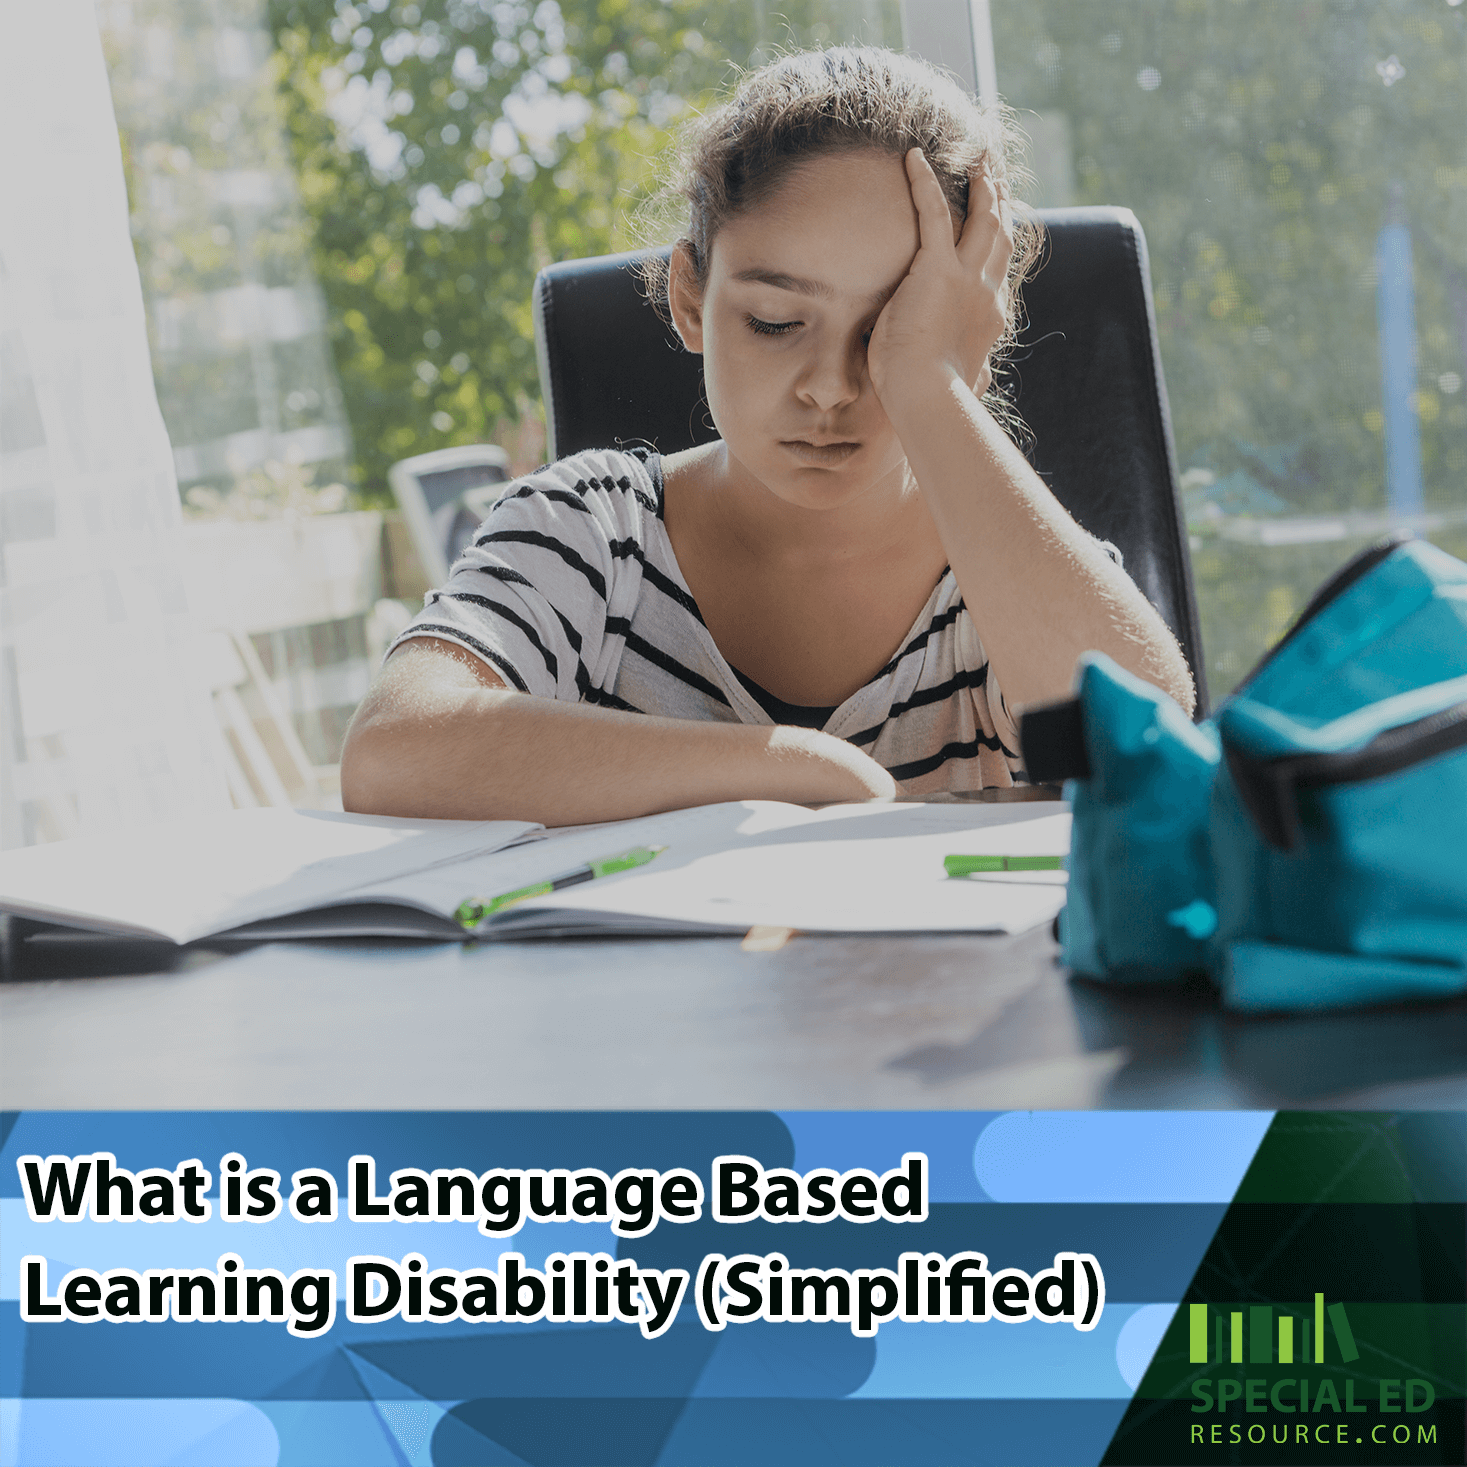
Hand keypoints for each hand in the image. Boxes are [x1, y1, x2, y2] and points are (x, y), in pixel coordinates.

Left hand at [866, 149, 1013, 410]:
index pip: (999, 267)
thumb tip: (985, 384)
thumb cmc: (936, 396)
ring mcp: (968, 277)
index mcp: (991, 315)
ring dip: (981, 185)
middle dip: (999, 201)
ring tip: (975, 158)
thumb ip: (977, 374)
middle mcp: (988, 290)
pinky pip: (934, 214)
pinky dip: (924, 183)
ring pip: (982, 217)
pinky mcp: (938, 269)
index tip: (1000, 219)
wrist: (928, 397)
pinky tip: (912, 158)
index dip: (1001, 239)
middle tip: (994, 173)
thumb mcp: (967, 380)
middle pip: (1000, 234)